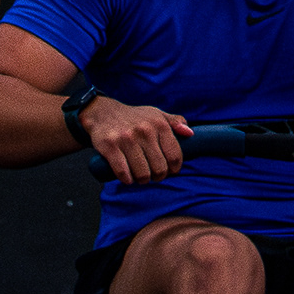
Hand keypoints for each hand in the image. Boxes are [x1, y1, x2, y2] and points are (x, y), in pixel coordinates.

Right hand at [79, 93, 193, 182]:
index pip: (174, 156)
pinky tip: (127, 177)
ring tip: (140, 176)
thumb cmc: (134, 118)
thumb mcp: (156, 114)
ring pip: (142, 174)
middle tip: (153, 175)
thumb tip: (190, 134)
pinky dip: (127, 179)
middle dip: (158, 176)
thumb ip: (175, 122)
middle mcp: (144, 131)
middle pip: (160, 168)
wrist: (103, 113)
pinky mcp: (110, 147)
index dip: (174, 169)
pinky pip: (123, 173)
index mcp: (159, 124)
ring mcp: (127, 139)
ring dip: (142, 180)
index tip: (169, 171)